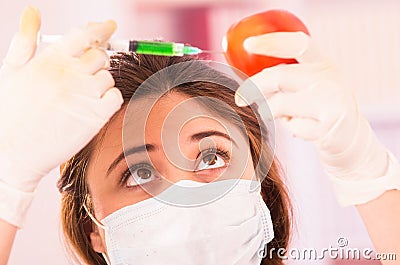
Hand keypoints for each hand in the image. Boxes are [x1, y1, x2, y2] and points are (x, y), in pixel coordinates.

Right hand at [0, 7, 122, 225]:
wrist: (13, 153)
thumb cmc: (10, 112)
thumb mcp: (11, 70)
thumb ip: (25, 40)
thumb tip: (33, 11)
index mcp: (50, 59)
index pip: (84, 34)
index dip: (100, 28)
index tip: (109, 26)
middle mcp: (71, 74)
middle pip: (100, 55)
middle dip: (96, 61)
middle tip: (84, 73)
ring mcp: (85, 95)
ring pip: (108, 77)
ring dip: (100, 82)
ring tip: (80, 96)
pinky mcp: (96, 116)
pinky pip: (115, 97)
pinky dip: (109, 99)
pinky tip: (93, 105)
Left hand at [235, 32, 399, 205]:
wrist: (351, 139)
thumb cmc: (321, 111)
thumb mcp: (311, 88)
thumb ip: (288, 80)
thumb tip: (254, 80)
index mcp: (324, 64)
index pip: (298, 43)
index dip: (271, 41)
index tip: (247, 44)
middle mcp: (331, 77)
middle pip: (279, 76)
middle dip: (254, 87)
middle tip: (240, 98)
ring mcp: (332, 100)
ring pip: (280, 104)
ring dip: (271, 112)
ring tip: (281, 116)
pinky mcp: (329, 123)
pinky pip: (292, 126)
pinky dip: (291, 129)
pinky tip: (304, 130)